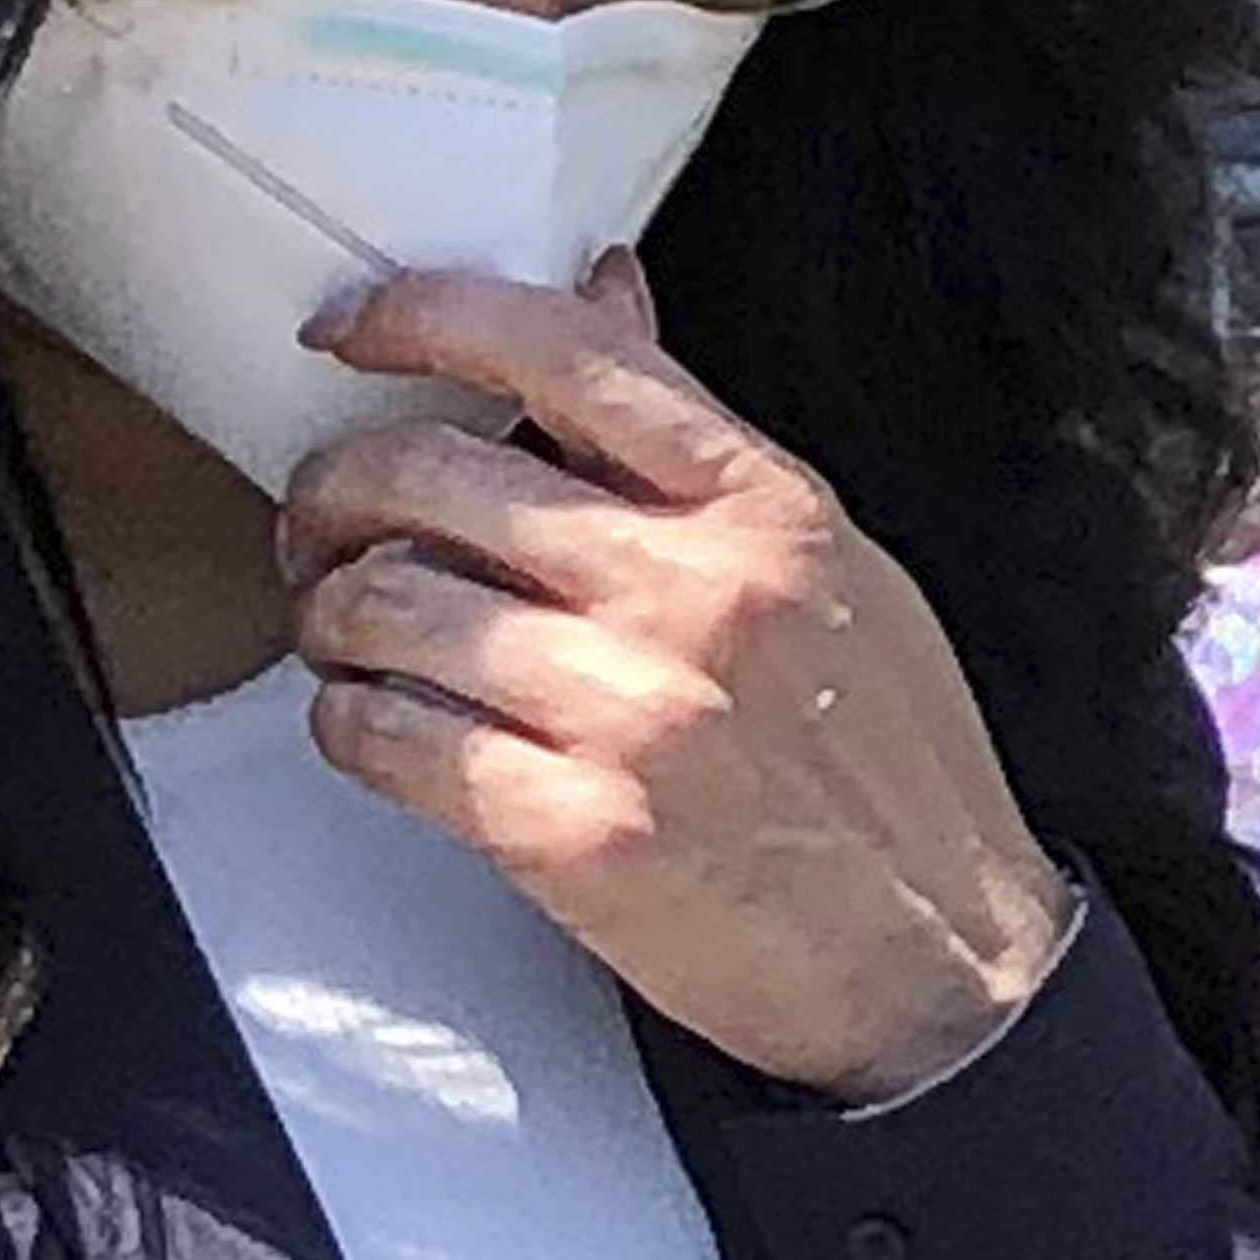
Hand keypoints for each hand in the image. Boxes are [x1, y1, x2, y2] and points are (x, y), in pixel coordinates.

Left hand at [277, 260, 1070, 1101]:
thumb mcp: (829, 566)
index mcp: (761, 508)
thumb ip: (692, 440)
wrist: (940, 967)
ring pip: (388, 604)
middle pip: (435, 471)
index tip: (348, 329)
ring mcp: (627, 713)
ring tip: (342, 632)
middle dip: (337, 489)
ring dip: (329, 614)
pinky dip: (348, 722)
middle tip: (319, 524)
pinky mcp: (569, 833)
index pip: (565, 354)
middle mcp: (691, 592)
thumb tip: (601, 292)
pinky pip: (388, 739)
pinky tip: (369, 724)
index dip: (425, 317)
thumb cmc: (889, 772)